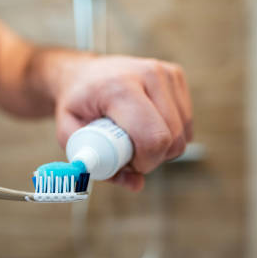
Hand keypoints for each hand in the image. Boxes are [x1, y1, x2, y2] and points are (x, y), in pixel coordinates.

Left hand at [54, 56, 192, 190]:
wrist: (81, 74)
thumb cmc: (76, 105)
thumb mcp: (70, 136)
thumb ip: (99, 165)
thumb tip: (136, 184)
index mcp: (119, 88)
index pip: (153, 138)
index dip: (145, 162)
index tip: (127, 163)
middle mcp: (148, 75)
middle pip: (172, 139)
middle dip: (153, 158)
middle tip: (128, 152)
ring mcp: (165, 73)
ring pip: (183, 133)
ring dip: (162, 147)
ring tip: (134, 136)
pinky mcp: (176, 75)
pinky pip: (186, 122)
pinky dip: (170, 133)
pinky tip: (146, 125)